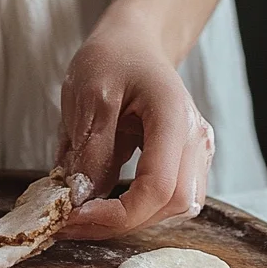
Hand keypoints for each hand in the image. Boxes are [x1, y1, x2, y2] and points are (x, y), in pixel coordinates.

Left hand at [55, 14, 214, 238]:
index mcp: (174, 116)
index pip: (159, 187)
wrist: (133, 44)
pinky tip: (100, 204)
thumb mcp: (89, 95)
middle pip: (173, 205)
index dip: (118, 214)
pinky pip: (166, 200)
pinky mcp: (185, 163)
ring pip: (174, 209)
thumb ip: (90, 149)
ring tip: (82, 215)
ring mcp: (196, 153)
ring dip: (129, 220)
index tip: (74, 217)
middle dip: (122, 222)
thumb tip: (82, 201)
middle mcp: (196, 139)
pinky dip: (134, 209)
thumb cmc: (112, 59)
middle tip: (71, 222)